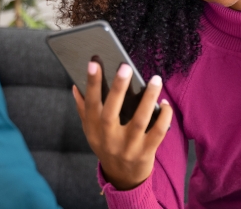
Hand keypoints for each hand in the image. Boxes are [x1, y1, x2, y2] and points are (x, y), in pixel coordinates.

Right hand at [72, 62, 172, 189]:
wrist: (123, 178)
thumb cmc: (108, 147)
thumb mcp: (92, 132)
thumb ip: (84, 110)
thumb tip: (75, 87)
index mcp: (94, 130)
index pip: (90, 105)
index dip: (91, 84)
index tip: (93, 63)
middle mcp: (109, 139)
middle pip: (111, 113)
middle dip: (117, 89)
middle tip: (125, 66)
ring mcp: (128, 147)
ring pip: (139, 121)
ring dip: (148, 99)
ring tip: (155, 79)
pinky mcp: (146, 153)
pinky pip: (157, 133)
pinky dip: (163, 117)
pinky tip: (165, 102)